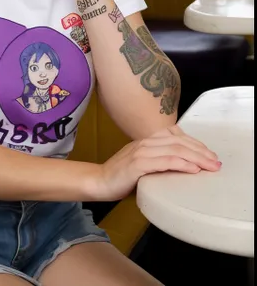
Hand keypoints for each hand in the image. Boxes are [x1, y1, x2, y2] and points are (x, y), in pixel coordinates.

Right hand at [95, 125, 220, 201]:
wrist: (99, 181)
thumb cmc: (122, 176)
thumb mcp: (143, 163)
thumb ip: (158, 159)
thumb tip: (182, 164)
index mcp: (147, 140)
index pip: (177, 135)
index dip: (196, 144)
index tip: (210, 155)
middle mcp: (145, 142)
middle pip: (179, 141)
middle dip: (201, 151)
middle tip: (216, 162)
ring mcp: (141, 152)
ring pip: (175, 149)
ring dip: (196, 157)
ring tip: (210, 166)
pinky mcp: (138, 164)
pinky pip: (164, 161)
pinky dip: (181, 164)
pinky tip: (192, 169)